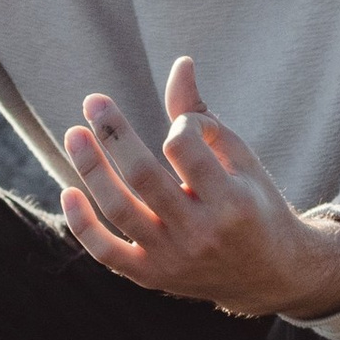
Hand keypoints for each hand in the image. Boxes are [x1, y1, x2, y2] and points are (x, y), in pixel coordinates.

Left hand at [59, 54, 339, 318]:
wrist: (270, 275)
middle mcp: (201, 233)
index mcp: (231, 200)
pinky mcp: (152, 276)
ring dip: (90, 168)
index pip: (184, 147)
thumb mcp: (238, 157)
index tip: (183, 124)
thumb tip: (180, 63)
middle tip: (94, 102)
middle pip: (142, 176)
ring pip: (119, 209)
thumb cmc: (254, 203)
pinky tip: (68, 190)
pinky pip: (106, 253)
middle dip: (113, 133)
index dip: (178, 124)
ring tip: (75, 134)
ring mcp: (173, 259)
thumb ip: (200, 114)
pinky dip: (81, 223)